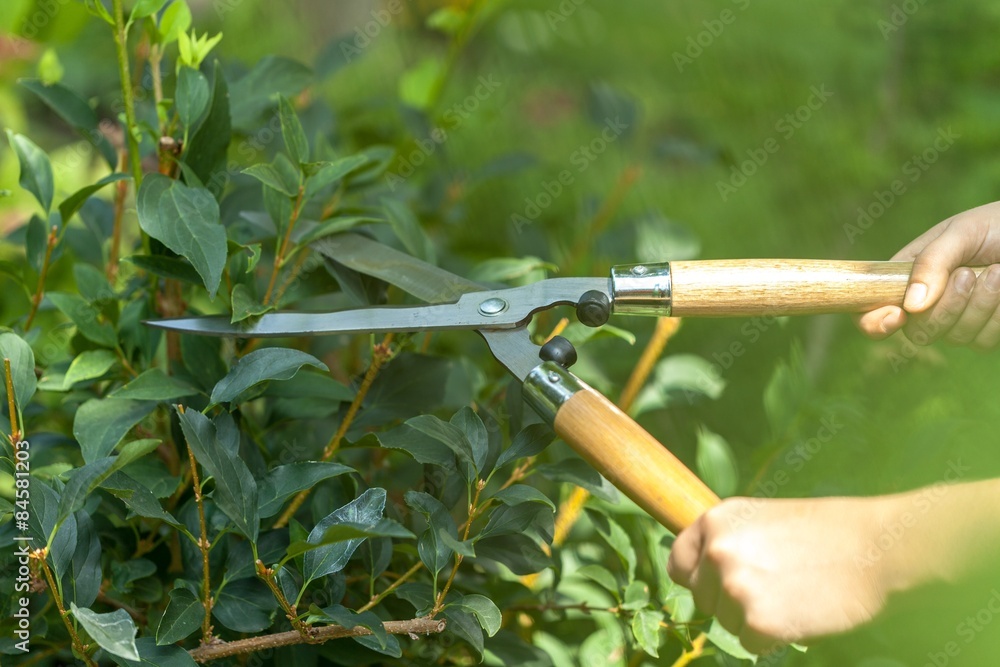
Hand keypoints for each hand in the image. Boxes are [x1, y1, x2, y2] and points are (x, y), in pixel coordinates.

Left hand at [666, 497, 894, 653]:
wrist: (878, 550)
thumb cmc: (827, 534)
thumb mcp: (762, 520)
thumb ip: (728, 541)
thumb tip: (701, 570)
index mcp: (716, 519)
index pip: (677, 562)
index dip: (698, 577)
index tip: (718, 584)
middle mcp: (717, 551)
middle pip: (703, 598)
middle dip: (730, 601)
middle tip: (776, 587)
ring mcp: (734, 587)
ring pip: (726, 623)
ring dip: (754, 619)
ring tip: (794, 595)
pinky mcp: (757, 622)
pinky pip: (750, 645)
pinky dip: (773, 640)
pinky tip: (801, 615)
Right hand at [856, 201, 999, 347]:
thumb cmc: (997, 224)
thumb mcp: (960, 232)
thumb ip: (932, 263)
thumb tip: (911, 306)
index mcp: (907, 277)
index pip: (871, 311)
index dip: (873, 322)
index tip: (898, 315)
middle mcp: (928, 304)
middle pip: (917, 333)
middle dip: (946, 308)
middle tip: (968, 275)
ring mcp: (958, 320)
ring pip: (955, 338)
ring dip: (980, 306)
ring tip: (998, 271)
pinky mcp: (987, 331)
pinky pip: (984, 340)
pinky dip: (998, 314)